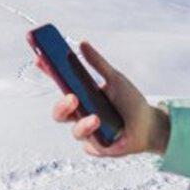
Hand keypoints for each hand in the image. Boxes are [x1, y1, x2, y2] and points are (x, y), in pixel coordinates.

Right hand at [35, 41, 169, 157]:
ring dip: (84, 124)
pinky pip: (89, 145)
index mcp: (82, 95)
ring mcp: (87, 131)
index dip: (48, 72)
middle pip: (59, 112)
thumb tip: (82, 43)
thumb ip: (98, 63)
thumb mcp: (115, 79)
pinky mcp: (96, 147)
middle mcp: (81, 114)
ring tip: (96, 118)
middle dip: (61, 106)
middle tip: (72, 97)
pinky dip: (97, 137)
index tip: (39, 58)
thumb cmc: (131, 102)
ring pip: (74, 130)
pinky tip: (107, 134)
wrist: (150, 125)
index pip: (60, 84)